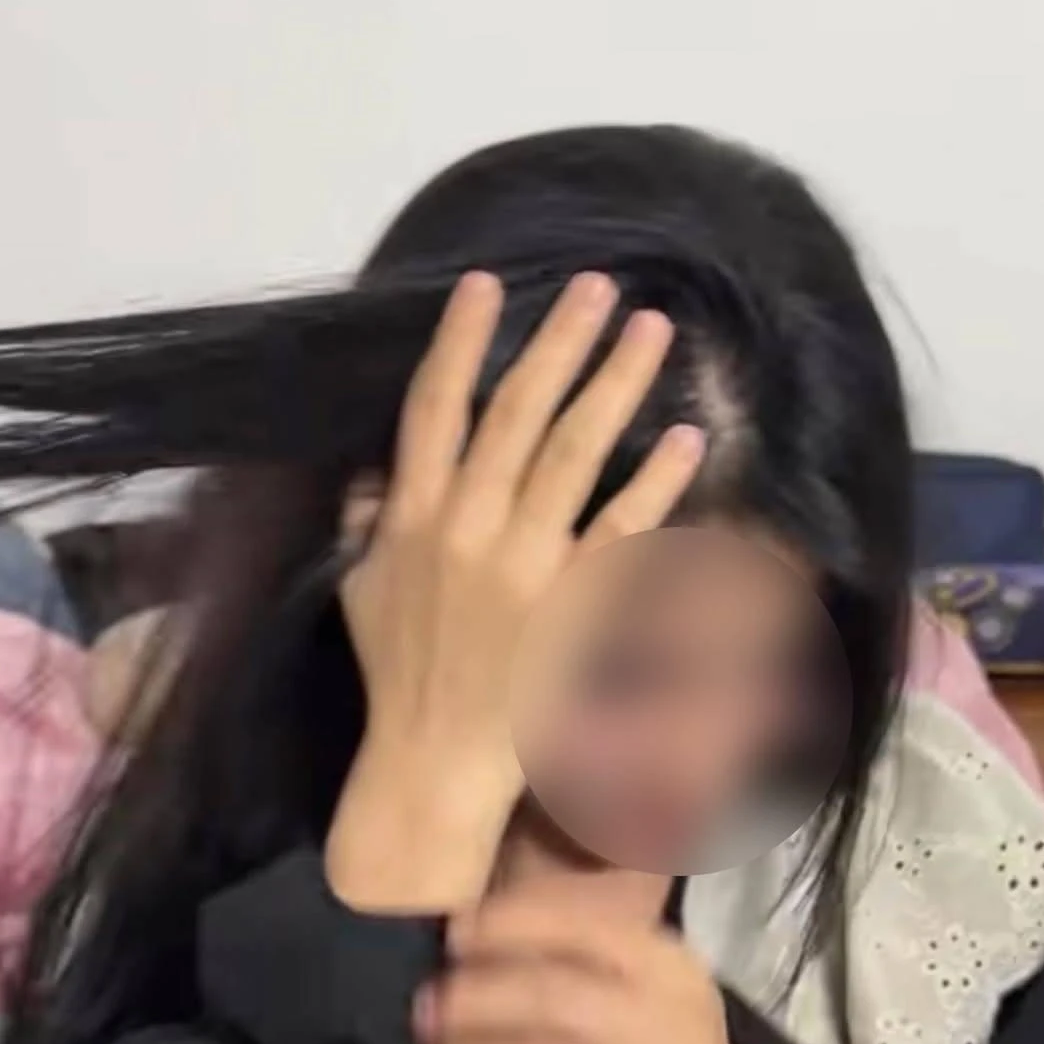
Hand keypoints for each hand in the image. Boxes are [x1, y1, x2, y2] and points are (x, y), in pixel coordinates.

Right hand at [326, 271, 705, 912]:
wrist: (428, 761)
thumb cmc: (396, 677)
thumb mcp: (357, 590)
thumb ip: (366, 520)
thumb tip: (372, 468)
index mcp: (411, 517)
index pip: (432, 409)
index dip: (459, 342)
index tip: (485, 282)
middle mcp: (466, 527)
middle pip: (514, 413)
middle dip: (556, 342)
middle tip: (598, 285)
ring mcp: (524, 565)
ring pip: (570, 454)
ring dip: (613, 385)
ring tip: (652, 330)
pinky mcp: (572, 606)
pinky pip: (620, 532)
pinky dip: (653, 483)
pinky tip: (686, 438)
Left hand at [415, 887, 731, 1043]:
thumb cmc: (648, 1041)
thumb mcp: (636, 976)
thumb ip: (568, 946)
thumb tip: (462, 930)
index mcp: (666, 968)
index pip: (578, 928)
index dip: (505, 926)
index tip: (452, 937)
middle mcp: (665, 1028)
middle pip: (546, 999)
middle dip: (470, 1003)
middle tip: (424, 1015)